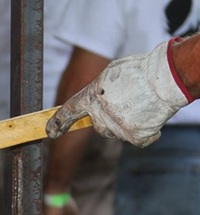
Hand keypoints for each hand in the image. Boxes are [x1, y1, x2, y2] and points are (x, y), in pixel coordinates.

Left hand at [46, 39, 190, 147]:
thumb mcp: (110, 74)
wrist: (167, 78)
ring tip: (140, 104)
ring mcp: (117, 128)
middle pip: (98, 125)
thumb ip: (97, 91)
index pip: (69, 111)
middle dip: (108, 118)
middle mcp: (100, 115)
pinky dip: (143, 131)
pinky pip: (135, 139)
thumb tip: (91, 104)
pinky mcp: (134, 137)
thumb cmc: (140, 72)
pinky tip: (149, 116)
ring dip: (124, 123)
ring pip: (116, 132)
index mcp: (92, 96)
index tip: (50, 132)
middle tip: (126, 102)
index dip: (58, 122)